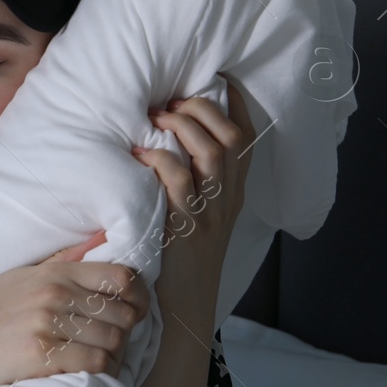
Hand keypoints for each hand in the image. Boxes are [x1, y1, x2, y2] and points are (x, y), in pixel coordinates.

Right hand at [0, 229, 150, 386]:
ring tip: (106, 360)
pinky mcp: (41, 354)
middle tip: (117, 342)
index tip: (136, 311)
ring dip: (116, 355)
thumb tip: (100, 238)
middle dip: (127, 331)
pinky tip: (94, 374)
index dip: (138, 297)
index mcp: (54, 273)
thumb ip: (63, 262)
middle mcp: (54, 293)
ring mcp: (46, 323)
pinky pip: (95, 363)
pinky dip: (103, 372)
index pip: (119, 277)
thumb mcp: (22, 278)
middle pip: (122, 313)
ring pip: (113, 340)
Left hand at [130, 72, 255, 301]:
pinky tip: (140, 154)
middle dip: (202, 108)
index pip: (246, 139)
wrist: (184, 307)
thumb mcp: (195, 216)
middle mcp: (228, 199)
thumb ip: (189, 183)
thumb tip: (161, 142)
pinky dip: (159, 160)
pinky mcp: (185, 228)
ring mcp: (209, 213)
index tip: (217, 78)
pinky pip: (177, 182)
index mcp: (233, 193)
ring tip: (155, 118)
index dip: (235, 104)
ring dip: (181, 126)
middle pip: (230, 136)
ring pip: (210, 152)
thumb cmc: (178, 258)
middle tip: (170, 102)